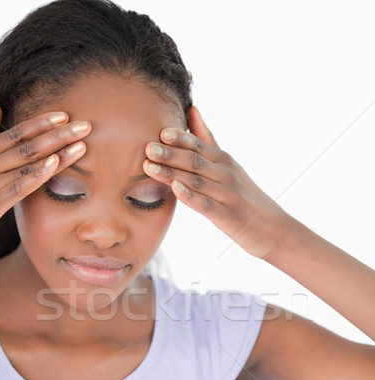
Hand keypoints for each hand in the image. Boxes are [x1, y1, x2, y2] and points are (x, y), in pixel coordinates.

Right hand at [0, 105, 91, 239]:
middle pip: (28, 145)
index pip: (17, 133)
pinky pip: (18, 187)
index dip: (41, 123)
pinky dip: (37, 174)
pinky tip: (54, 164)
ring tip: (82, 144)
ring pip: (27, 163)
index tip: (65, 115)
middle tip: (86, 125)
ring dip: (57, 152)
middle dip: (59, 134)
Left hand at [143, 105, 290, 259]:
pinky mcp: (227, 216)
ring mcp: (228, 194)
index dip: (179, 138)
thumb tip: (192, 108)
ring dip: (171, 173)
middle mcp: (226, 173)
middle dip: (170, 154)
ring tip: (149, 167)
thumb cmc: (245, 196)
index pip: (198, 145)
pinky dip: (190, 196)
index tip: (158, 130)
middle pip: (195, 161)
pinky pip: (206, 204)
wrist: (275, 228)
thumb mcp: (228, 164)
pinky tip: (175, 190)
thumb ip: (207, 139)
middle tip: (147, 147)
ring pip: (196, 181)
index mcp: (224, 160)